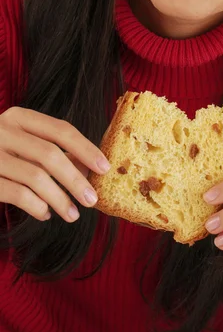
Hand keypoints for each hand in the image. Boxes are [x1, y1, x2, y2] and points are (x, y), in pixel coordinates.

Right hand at [0, 107, 109, 222]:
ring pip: (35, 177)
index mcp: (19, 117)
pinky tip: (46, 214)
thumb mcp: (23, 141)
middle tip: (92, 200)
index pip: (60, 129)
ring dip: (59, 198)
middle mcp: (2, 130)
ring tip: (73, 214)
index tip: (104, 167)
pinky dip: (36, 206)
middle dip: (75, 180)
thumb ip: (51, 149)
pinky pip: (16, 194)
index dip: (85, 148)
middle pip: (50, 155)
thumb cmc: (1, 152)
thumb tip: (90, 168)